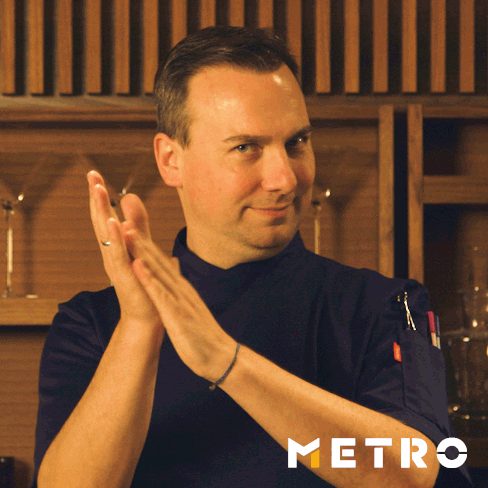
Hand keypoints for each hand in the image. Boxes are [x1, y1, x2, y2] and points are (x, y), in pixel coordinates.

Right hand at [87, 171, 162, 341]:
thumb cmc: (144, 282)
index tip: (94, 175)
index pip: (105, 216)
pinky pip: (118, 254)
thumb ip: (139, 226)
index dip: (99, 196)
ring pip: (105, 233)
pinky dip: (114, 238)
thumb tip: (133, 203)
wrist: (148, 315)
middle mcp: (112, 252)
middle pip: (101, 220)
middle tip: (91, 174)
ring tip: (97, 189)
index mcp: (116, 245)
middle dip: (96, 197)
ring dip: (101, 210)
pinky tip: (113, 221)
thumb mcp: (142, 248)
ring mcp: (116, 263)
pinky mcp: (125, 275)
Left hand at [124, 226, 236, 381]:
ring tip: (128, 232)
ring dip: (142, 252)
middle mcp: (180, 289)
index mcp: (182, 290)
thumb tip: (176, 283)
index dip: (146, 246)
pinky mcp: (177, 315)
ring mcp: (179, 300)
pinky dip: (149, 279)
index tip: (132, 229)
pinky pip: (161, 295)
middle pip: (158, 261)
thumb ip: (182, 295)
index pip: (161, 264)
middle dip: (141, 240)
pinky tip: (138, 267)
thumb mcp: (190, 310)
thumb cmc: (203, 336)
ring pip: (158, 271)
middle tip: (125, 218)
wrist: (221, 356)